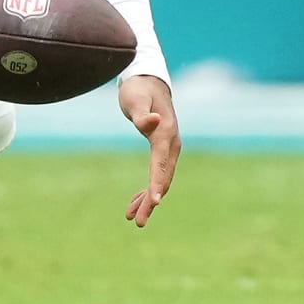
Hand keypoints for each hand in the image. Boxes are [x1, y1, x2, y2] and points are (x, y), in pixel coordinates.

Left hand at [118, 74, 178, 226]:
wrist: (148, 81)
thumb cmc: (139, 89)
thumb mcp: (136, 99)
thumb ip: (143, 114)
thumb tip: (154, 122)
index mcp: (165, 134)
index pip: (161, 163)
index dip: (157, 184)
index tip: (154, 203)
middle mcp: (171, 144)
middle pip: (163, 178)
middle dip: (151, 201)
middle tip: (138, 222)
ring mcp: (168, 149)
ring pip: (161, 180)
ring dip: (148, 200)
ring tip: (133, 218)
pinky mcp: (161, 150)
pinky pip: (157, 175)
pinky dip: (146, 190)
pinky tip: (134, 202)